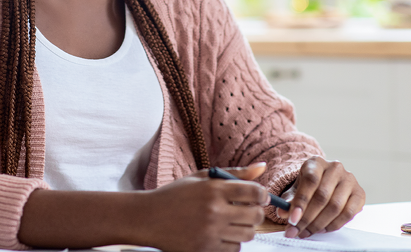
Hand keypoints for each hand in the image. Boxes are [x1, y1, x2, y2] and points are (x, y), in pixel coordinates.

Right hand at [137, 163, 270, 251]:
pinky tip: (219, 233)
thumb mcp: (201, 178)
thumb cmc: (175, 195)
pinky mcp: (205, 249)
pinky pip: (233, 248)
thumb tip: (263, 167)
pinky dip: (231, 241)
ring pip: (247, 234)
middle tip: (247, 209)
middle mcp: (213, 211)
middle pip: (255, 216)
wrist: (147, 218)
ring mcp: (210, 233)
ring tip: (231, 221)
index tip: (259, 197)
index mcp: (213, 189)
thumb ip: (234, 173)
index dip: (262, 194)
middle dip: (256, 212)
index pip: (254, 192)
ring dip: (244, 228)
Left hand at [276, 157, 364, 238]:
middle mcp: (335, 168)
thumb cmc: (308, 186)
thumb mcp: (295, 189)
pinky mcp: (360, 193)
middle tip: (296, 231)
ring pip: (335, 207)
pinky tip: (322, 229)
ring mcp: (350, 180)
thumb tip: (283, 212)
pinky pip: (348, 213)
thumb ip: (288, 200)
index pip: (311, 180)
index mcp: (317, 162)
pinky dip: (333, 225)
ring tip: (306, 232)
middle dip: (307, 218)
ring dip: (319, 224)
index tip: (292, 219)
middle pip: (323, 196)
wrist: (326, 183)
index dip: (301, 202)